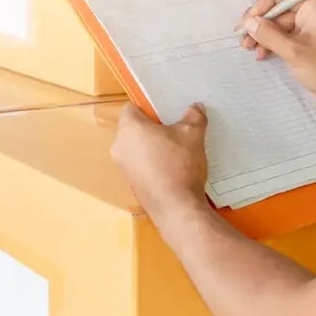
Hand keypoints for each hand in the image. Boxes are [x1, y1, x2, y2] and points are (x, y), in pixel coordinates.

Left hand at [110, 102, 211, 223]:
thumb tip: (196, 107)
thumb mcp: (193, 134)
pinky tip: (173, 169)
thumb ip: (194, 116)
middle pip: (134, 129)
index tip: (165, 112)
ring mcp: (123, 168)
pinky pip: (141, 166)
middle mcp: (119, 147)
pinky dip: (153, 164)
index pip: (131, 108)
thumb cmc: (180, 165)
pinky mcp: (132, 185)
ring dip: (153, 147)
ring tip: (177, 150)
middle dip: (153, 128)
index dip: (148, 107)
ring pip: (137, 149)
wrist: (176, 208)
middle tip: (175, 129)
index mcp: (129, 129)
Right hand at [236, 0, 315, 104]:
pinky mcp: (306, 44)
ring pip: (280, 26)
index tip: (251, 18)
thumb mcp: (293, 51)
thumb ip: (269, 34)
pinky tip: (261, 55)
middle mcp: (312, 14)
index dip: (266, 3)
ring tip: (248, 48)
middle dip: (260, 24)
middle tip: (242, 37)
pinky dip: (272, 44)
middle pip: (280, 11)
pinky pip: (285, 38)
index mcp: (315, 8)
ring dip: (263, 36)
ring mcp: (309, 30)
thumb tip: (249, 22)